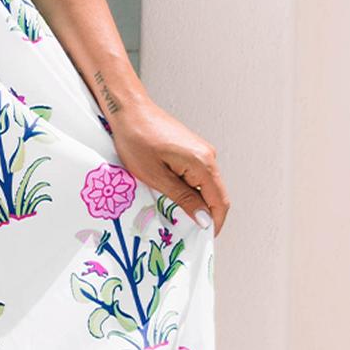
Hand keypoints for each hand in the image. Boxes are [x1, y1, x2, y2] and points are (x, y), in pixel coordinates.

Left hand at [105, 96, 230, 233]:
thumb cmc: (137, 139)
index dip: (215, 223)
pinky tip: (171, 195)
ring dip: (194, 202)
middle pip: (215, 195)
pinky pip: (196, 176)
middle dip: (204, 215)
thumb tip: (204, 219)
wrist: (129, 110)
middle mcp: (208, 156)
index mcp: (203, 163)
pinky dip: (188, 189)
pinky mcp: (191, 150)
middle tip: (185, 232)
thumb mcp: (156, 176)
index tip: (204, 239)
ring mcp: (201, 152)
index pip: (220, 201)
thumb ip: (183, 199)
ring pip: (205, 186)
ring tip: (174, 215)